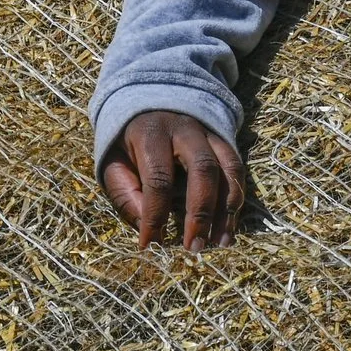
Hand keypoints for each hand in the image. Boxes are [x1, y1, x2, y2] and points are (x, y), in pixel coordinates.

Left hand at [100, 111, 245, 250]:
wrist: (147, 104)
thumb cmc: (127, 143)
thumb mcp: (113, 162)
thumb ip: (125, 193)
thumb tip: (145, 224)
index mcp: (150, 133)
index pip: (157, 177)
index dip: (155, 214)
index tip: (151, 243)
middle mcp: (184, 130)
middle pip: (202, 169)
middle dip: (200, 212)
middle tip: (194, 247)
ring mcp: (208, 133)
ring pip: (228, 169)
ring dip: (227, 210)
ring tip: (219, 243)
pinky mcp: (223, 140)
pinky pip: (237, 169)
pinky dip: (237, 200)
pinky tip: (229, 227)